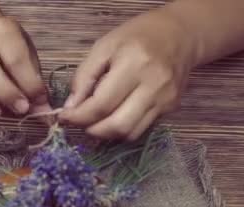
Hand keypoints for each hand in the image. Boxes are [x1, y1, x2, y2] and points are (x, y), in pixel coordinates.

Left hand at [61, 7, 196, 140]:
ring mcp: (164, 100)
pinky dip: (122, 129)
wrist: (180, 34)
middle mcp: (152, 86)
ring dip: (106, 134)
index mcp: (133, 64)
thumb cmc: (138, 36)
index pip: (101, 104)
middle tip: (79, 122)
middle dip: (92, 130)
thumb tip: (71, 107)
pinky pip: (141, 129)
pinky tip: (113, 117)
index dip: (79, 116)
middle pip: (117, 125)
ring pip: (130, 133)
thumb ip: (84, 76)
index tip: (64, 117)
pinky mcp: (170, 109)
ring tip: (94, 121)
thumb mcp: (104, 46)